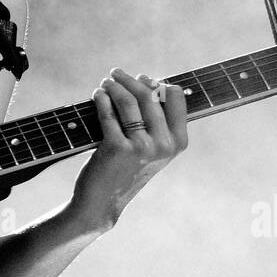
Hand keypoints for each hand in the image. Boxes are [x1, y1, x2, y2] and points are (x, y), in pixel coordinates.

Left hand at [71, 68, 188, 230]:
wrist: (103, 203)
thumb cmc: (126, 170)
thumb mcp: (152, 150)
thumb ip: (156, 120)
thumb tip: (148, 80)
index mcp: (178, 143)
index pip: (176, 97)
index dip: (158, 83)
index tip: (144, 79)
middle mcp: (164, 145)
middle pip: (149, 94)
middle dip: (130, 79)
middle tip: (115, 73)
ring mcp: (141, 147)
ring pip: (128, 101)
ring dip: (114, 86)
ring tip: (105, 83)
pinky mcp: (117, 148)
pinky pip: (108, 112)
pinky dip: (101, 99)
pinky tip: (98, 95)